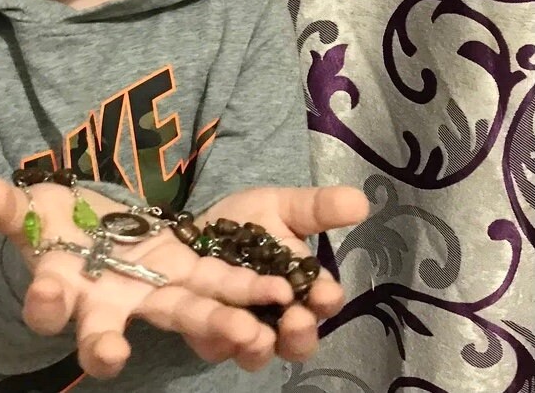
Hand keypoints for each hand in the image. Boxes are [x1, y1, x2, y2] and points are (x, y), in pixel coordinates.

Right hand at [0, 176, 295, 378]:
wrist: (85, 231)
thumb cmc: (49, 227)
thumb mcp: (27, 212)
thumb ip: (7, 207)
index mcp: (62, 293)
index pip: (50, 310)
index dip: (50, 307)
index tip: (52, 295)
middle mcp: (109, 305)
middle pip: (126, 330)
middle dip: (162, 337)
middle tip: (150, 347)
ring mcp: (151, 291)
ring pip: (184, 313)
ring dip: (219, 322)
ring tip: (255, 329)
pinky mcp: (185, 272)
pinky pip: (217, 282)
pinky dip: (248, 284)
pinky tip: (282, 285)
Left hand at [196, 185, 369, 363]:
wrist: (192, 227)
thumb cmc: (244, 221)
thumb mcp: (280, 206)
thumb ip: (317, 208)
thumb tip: (361, 200)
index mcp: (302, 290)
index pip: (322, 303)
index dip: (327, 300)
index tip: (326, 292)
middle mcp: (277, 319)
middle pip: (295, 342)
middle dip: (300, 334)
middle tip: (298, 318)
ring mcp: (241, 332)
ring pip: (254, 352)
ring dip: (259, 346)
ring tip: (257, 333)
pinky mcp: (205, 335)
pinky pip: (212, 345)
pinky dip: (217, 338)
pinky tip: (220, 324)